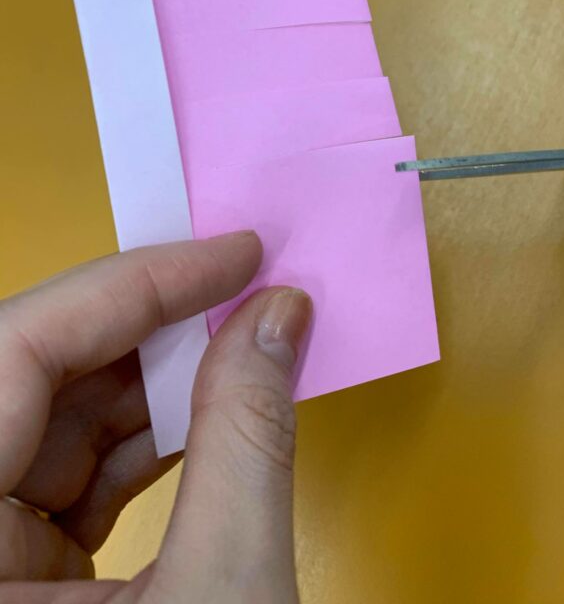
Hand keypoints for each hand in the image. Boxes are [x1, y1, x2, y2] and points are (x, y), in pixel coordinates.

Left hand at [0, 232, 311, 602]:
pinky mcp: (10, 576)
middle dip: (152, 332)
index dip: (131, 289)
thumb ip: (245, 441)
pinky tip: (211, 420)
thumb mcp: (222, 592)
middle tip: (244, 293)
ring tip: (243, 350)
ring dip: (158, 384)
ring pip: (57, 420)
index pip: (16, 353)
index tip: (231, 256)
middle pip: (36, 378)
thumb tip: (276, 316)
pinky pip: (69, 471)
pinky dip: (147, 439)